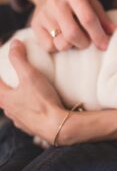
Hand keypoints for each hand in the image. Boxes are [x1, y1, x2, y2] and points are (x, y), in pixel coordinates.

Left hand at [0, 40, 116, 145]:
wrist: (58, 126)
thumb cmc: (42, 101)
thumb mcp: (30, 76)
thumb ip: (20, 59)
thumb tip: (14, 43)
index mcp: (4, 99)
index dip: (0, 72)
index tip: (3, 63)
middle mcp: (9, 111)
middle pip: (4, 96)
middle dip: (7, 86)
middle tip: (15, 77)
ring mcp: (20, 121)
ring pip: (15, 107)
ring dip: (18, 99)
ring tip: (28, 91)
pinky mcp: (31, 127)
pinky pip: (26, 116)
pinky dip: (30, 108)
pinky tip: (39, 105)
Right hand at [31, 0, 115, 51]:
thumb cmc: (77, 1)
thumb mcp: (92, 3)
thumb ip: (103, 19)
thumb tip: (115, 34)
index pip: (88, 19)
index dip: (98, 35)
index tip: (104, 45)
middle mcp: (56, 1)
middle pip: (72, 34)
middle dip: (85, 43)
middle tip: (88, 42)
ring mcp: (43, 13)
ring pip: (61, 43)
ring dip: (72, 46)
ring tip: (75, 39)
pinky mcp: (35, 25)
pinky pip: (49, 47)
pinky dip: (59, 48)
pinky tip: (62, 39)